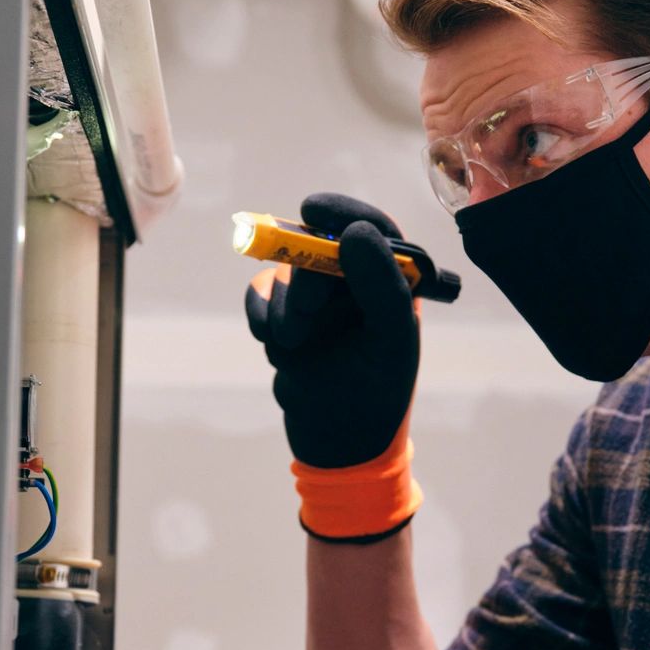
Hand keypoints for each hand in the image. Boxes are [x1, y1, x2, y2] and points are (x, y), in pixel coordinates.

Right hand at [244, 193, 418, 470]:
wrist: (336, 440)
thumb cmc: (376, 390)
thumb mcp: (390, 340)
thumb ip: (382, 284)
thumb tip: (355, 233)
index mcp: (391, 279)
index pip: (370, 226)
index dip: (341, 211)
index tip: (312, 209)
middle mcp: (353, 280)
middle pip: (316, 247)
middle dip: (305, 282)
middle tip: (305, 323)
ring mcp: (315, 295)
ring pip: (283, 274)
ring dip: (285, 315)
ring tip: (300, 350)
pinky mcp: (282, 313)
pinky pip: (258, 294)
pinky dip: (261, 318)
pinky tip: (275, 346)